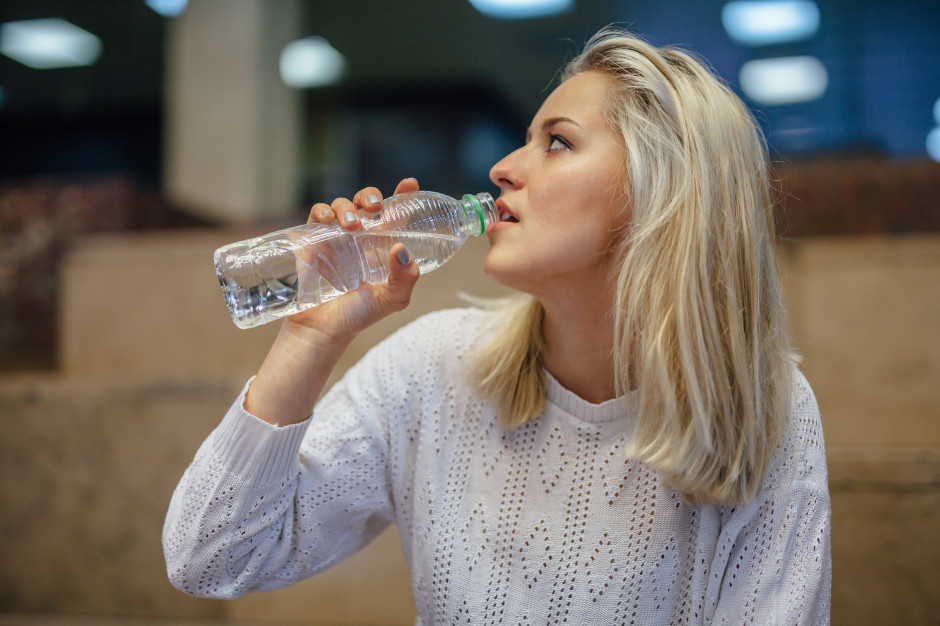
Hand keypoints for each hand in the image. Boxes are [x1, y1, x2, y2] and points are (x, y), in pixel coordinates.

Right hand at [245, 178, 421, 424]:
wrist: (323, 329)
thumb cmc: (359, 315)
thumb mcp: (392, 300)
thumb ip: (405, 279)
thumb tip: (402, 250)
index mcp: (382, 247)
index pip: (395, 216)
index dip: (403, 197)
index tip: (410, 184)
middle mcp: (360, 238)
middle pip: (366, 203)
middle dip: (371, 195)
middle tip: (375, 205)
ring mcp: (335, 238)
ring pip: (342, 206)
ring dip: (348, 207)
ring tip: (351, 224)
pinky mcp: (312, 241)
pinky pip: (316, 216)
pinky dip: (322, 211)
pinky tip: (327, 220)